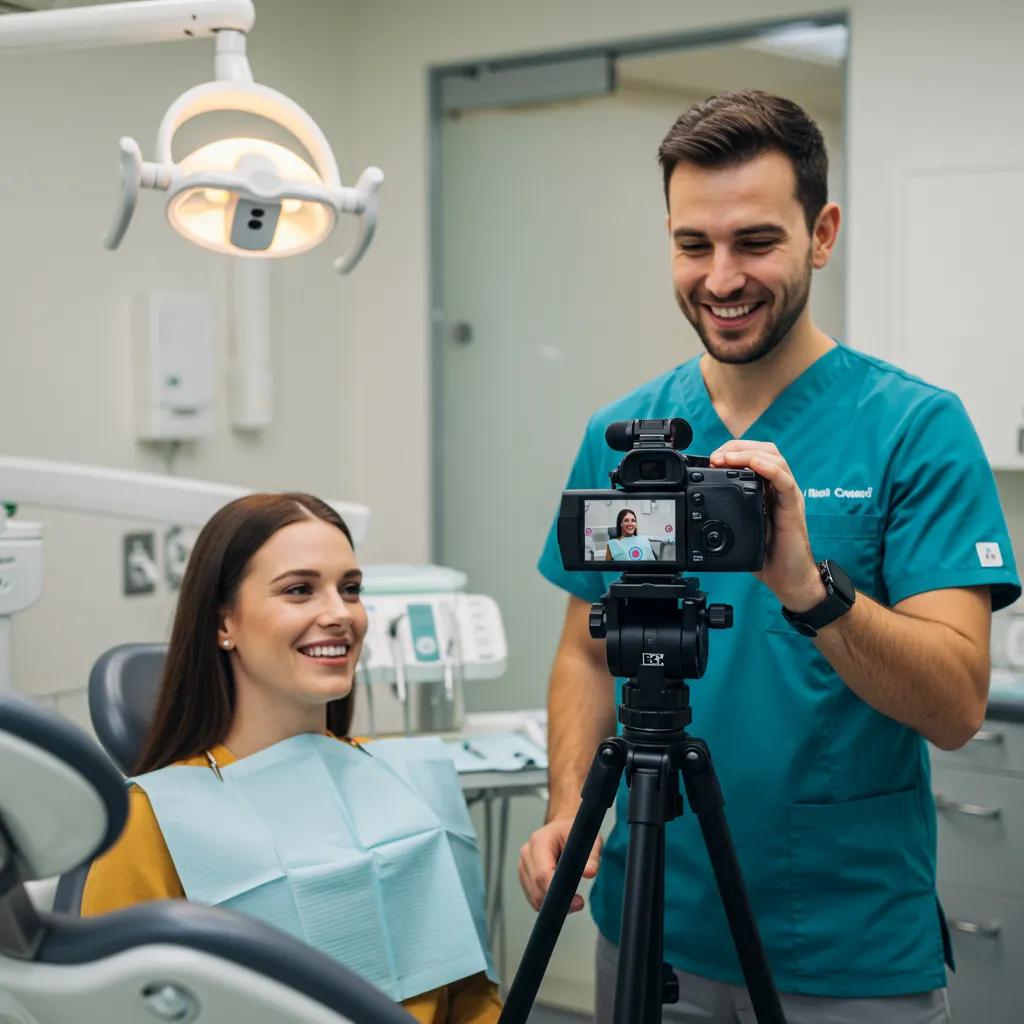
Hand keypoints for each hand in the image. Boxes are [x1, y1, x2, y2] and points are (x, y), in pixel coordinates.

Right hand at [518, 817, 602, 912]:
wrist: (563, 830)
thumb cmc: (576, 834)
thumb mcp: (589, 841)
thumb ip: (591, 857)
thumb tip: (590, 873)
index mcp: (540, 840)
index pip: (542, 873)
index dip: (558, 892)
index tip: (577, 902)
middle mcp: (527, 852)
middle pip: (537, 888)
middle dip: (558, 901)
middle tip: (579, 903)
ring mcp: (523, 865)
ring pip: (534, 897)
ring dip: (553, 903)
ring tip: (573, 897)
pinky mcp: (524, 876)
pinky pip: (533, 897)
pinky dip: (548, 901)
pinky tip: (562, 894)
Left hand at [709, 440, 824, 611]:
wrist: (789, 578)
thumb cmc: (768, 554)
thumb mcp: (742, 527)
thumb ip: (730, 511)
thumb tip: (703, 503)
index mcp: (767, 489)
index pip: (754, 455)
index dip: (733, 451)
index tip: (711, 460)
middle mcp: (779, 487)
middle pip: (765, 450)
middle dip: (738, 447)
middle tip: (716, 458)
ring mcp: (788, 495)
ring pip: (775, 459)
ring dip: (748, 454)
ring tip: (728, 459)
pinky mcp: (793, 507)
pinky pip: (785, 481)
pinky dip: (769, 468)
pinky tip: (754, 465)